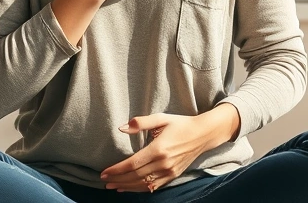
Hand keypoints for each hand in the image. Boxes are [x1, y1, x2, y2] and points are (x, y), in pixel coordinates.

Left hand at [100, 108, 237, 192]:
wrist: (203, 134)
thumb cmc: (180, 124)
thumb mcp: (161, 118)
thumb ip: (141, 122)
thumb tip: (122, 128)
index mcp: (158, 149)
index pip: (132, 164)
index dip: (116, 170)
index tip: (104, 172)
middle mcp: (163, 163)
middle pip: (135, 176)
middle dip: (118, 180)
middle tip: (104, 181)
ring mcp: (169, 171)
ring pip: (143, 184)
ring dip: (127, 186)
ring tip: (113, 187)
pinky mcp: (173, 175)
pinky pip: (154, 186)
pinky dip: (140, 189)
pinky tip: (130, 188)